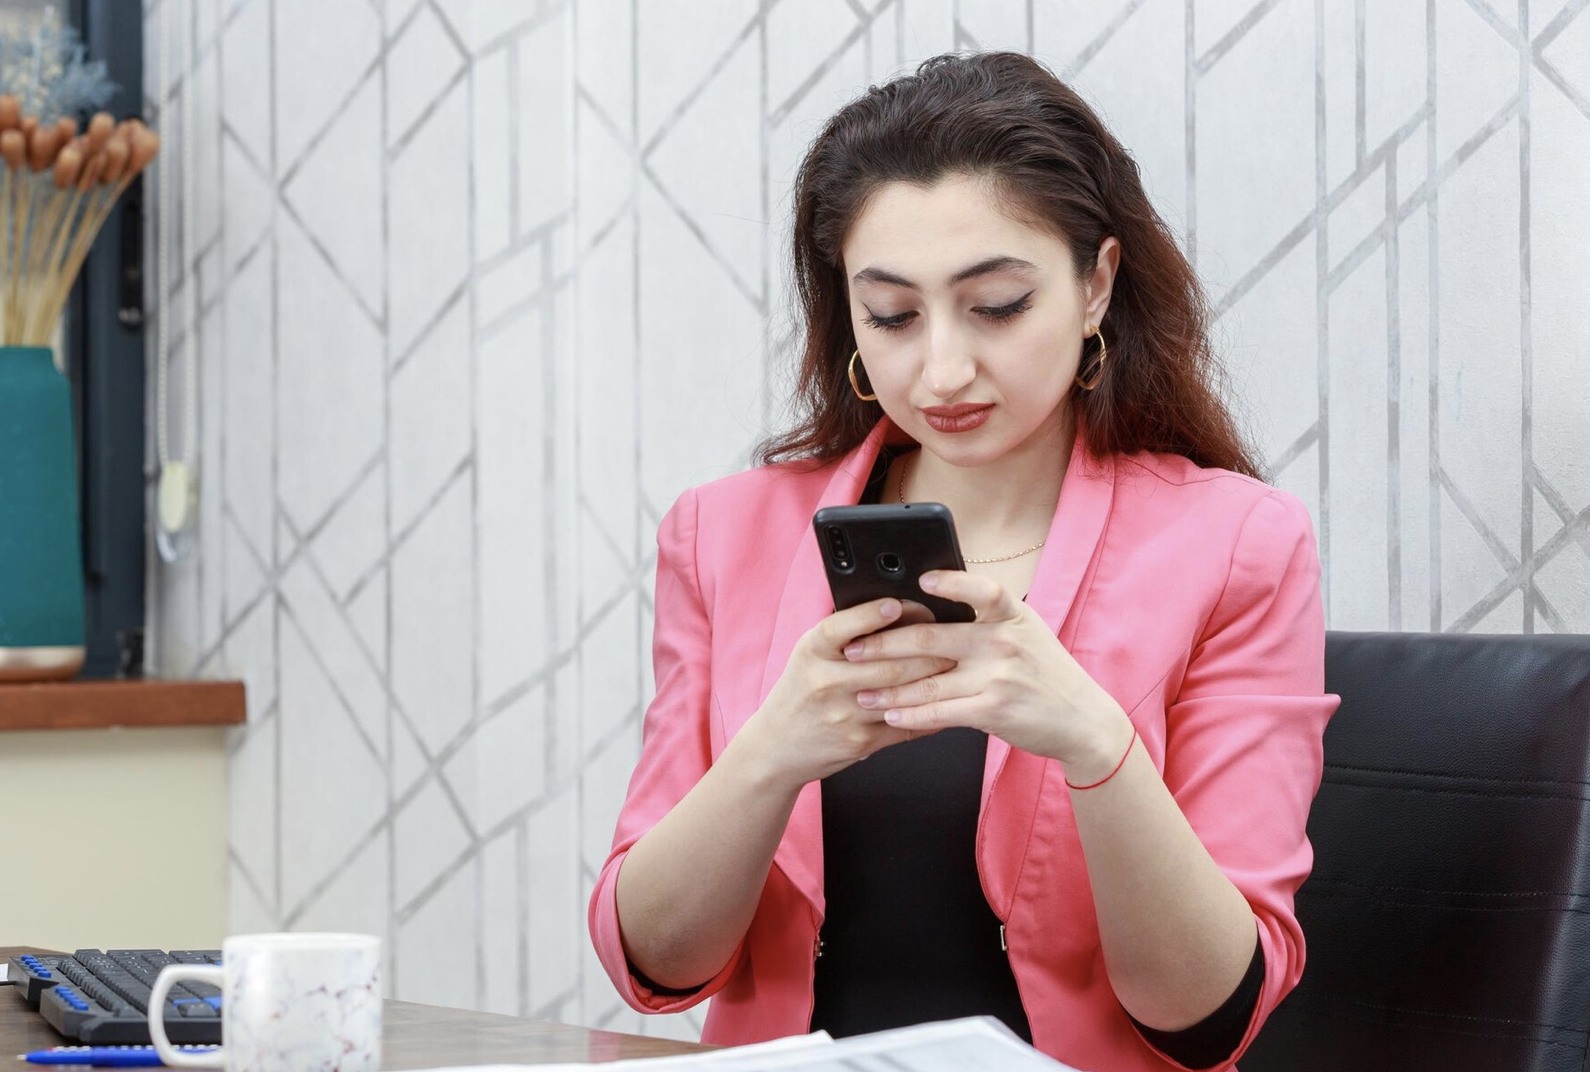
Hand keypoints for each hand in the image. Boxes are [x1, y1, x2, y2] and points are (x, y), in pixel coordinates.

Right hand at [735, 597, 956, 790]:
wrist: (777, 745)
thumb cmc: (802, 689)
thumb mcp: (810, 655)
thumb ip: (845, 634)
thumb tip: (897, 608)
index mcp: (811, 652)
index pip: (839, 628)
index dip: (868, 615)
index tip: (895, 605)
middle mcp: (825, 682)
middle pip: (885, 663)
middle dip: (926, 650)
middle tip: (951, 637)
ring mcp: (843, 715)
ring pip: (900, 694)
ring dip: (934, 679)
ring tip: (956, 665)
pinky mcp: (860, 742)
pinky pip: (905, 725)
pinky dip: (930, 712)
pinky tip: (947, 700)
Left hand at [837, 570, 1131, 774]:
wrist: (1082, 719)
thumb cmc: (1045, 672)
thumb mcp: (1026, 632)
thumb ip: (987, 619)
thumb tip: (930, 606)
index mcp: (1012, 615)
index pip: (983, 589)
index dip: (952, 582)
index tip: (921, 579)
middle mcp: (1004, 642)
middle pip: (932, 638)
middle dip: (884, 644)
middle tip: (852, 648)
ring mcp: (998, 677)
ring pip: (929, 680)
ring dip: (888, 689)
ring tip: (859, 690)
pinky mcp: (994, 710)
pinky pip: (942, 712)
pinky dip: (911, 715)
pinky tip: (890, 715)